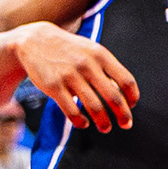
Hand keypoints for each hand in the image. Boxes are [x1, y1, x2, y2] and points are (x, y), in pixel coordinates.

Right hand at [14, 27, 140, 130]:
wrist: (36, 40)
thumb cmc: (70, 50)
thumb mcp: (91, 51)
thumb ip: (107, 70)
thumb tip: (124, 96)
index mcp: (100, 55)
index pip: (125, 80)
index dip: (132, 97)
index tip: (131, 106)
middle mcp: (87, 65)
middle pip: (113, 96)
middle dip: (123, 115)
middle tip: (126, 124)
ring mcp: (70, 76)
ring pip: (94, 107)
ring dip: (103, 122)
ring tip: (105, 127)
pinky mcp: (53, 87)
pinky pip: (72, 111)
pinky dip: (81, 122)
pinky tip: (84, 123)